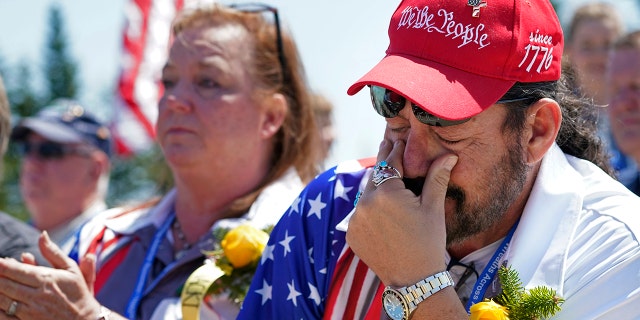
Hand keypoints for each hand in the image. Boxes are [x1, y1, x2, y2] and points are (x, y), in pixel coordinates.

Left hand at [0, 231, 101, 318]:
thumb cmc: (77, 293)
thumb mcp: (70, 269)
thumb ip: (53, 252)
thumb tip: (42, 234)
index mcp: (46, 279)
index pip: (16, 270)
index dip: (2, 265)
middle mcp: (37, 296)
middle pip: (5, 284)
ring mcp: (30, 312)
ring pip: (3, 300)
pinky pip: (4, 317)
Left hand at [346, 139, 457, 286]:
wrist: (413, 280)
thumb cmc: (428, 242)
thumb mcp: (433, 208)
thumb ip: (436, 178)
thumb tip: (448, 155)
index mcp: (386, 193)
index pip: (390, 164)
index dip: (395, 150)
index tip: (397, 138)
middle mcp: (366, 204)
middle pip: (375, 176)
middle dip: (383, 162)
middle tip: (386, 144)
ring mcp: (356, 220)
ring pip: (366, 194)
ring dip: (375, 186)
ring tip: (383, 174)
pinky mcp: (351, 234)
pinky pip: (359, 213)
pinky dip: (368, 208)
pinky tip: (379, 206)